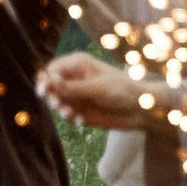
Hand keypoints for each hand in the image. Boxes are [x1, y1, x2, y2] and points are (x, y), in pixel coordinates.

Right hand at [39, 51, 186, 132]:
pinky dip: (71, 118)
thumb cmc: (124, 91)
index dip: (45, 80)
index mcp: (77, 64)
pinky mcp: (78, 108)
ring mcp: (75, 94)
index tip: (44, 92)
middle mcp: (73, 78)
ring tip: (71, 114)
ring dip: (60, 109)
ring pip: (55, 100)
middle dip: (51, 96)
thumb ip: (72, 87)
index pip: (52, 69)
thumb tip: (47, 82)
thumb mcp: (97, 88)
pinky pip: (65, 114)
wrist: (142, 111)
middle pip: (50, 85)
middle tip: (59, 105)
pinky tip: (82, 121)